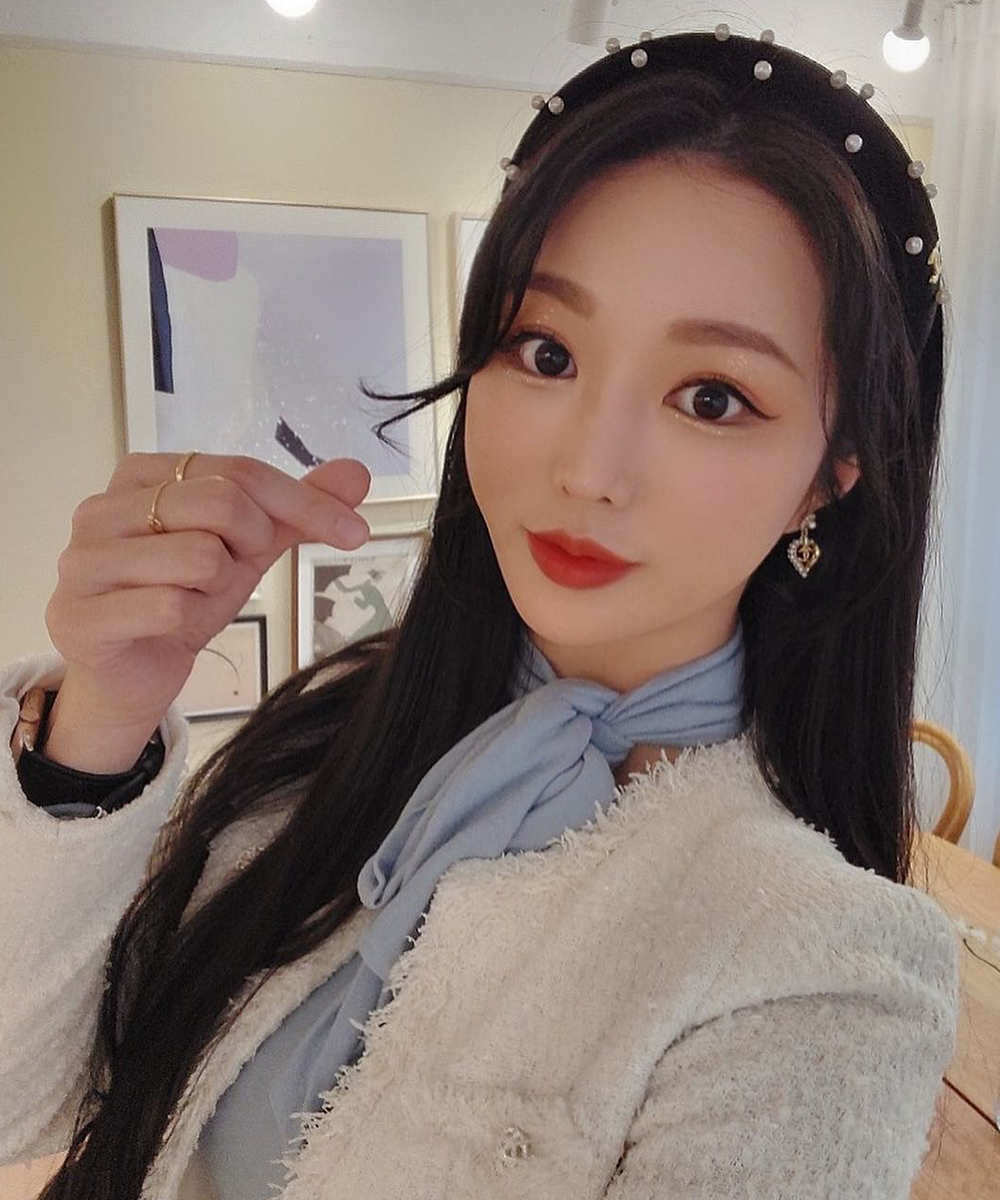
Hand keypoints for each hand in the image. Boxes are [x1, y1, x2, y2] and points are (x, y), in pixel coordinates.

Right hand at [44, 452, 371, 732]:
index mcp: (141, 475)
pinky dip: (188, 619)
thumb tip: (357, 473)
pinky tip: (169, 625)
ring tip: (192, 596)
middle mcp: (102, 507)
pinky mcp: (78, 615)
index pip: (240, 471)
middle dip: (252, 544)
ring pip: (199, 555)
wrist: (133, 673)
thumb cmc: (183, 598)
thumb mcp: (247, 549)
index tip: (355, 532)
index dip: (306, 502)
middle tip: (234, 569)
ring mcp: (82, 561)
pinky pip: (168, 607)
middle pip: (221, 502)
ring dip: (216, 586)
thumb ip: (295, 510)